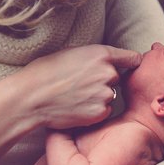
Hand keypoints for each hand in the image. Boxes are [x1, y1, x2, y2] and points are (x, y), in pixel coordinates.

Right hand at [0, 45, 141, 161]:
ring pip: (110, 95)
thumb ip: (94, 56)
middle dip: (104, 81)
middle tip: (81, 84)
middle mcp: (108, 72)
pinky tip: (77, 107)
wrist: (31, 97)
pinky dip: (94, 111)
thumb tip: (108, 61)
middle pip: (116, 77)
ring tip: (75, 96)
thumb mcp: (72, 52)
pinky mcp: (100, 112)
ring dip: (99, 97)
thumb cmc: (45, 72)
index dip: (131, 62)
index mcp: (101, 53)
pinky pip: (104, 111)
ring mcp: (105, 93)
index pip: (132, 58)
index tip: (130, 66)